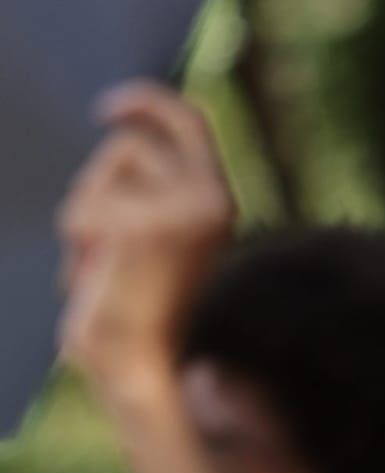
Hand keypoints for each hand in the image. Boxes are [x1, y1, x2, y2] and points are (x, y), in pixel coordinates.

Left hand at [58, 82, 234, 391]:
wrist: (148, 371)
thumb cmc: (140, 317)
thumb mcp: (153, 238)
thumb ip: (149, 192)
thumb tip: (123, 132)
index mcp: (219, 203)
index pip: (188, 122)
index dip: (145, 101)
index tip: (106, 108)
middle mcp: (212, 200)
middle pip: (130, 143)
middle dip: (97, 182)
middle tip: (94, 240)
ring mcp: (182, 211)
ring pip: (101, 175)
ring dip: (84, 216)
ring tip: (99, 266)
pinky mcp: (148, 228)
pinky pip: (86, 208)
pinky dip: (78, 244)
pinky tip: (96, 278)